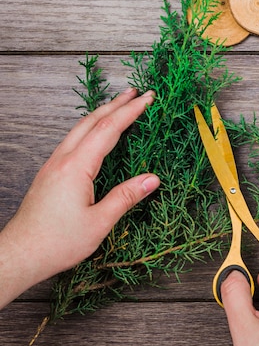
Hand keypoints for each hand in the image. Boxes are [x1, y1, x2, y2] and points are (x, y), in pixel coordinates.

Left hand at [0, 88, 159, 308]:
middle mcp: (62, 160)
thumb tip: (152, 179)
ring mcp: (53, 165)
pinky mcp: (50, 174)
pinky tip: (95, 133)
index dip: (130, 112)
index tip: (148, 98)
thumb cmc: (58, 242)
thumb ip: (126, 196)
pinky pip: (73, 140)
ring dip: (101, 114)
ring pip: (79, 129)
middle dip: (115, 104)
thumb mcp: (100, 222)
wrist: (20, 254)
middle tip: (135, 91)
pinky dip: (90, 128)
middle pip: (91, 121)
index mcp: (76, 167)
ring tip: (118, 105)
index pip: (109, 130)